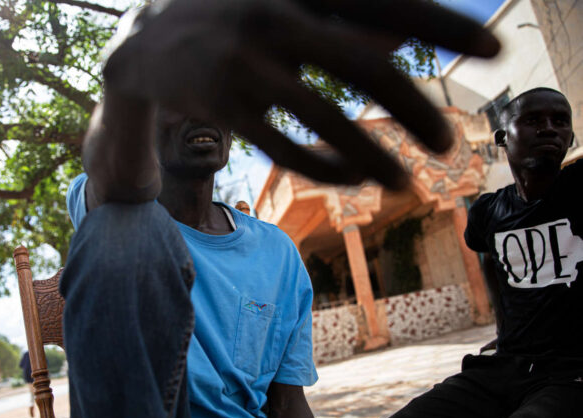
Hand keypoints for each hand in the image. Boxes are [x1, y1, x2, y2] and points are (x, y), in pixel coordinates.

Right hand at [104, 0, 499, 188]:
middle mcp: (274, 16)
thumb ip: (341, 11)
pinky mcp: (224, 107)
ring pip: (323, 117)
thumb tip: (407, 29)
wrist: (143, 38)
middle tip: (446, 143)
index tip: (492, 47)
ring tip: (406, 183)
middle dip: (413, 108)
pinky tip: (353, 179)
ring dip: (372, 155)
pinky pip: (286, 146)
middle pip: (363, 65)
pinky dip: (324, 166)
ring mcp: (245, 64)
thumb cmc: (231, 13)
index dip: (443, 24)